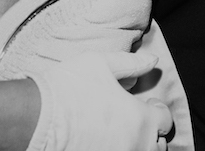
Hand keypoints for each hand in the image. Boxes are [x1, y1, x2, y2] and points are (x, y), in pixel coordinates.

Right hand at [27, 50, 173, 150]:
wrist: (39, 116)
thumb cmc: (69, 87)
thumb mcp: (102, 64)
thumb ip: (132, 64)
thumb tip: (153, 62)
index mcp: (141, 119)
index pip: (166, 121)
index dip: (157, 110)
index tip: (146, 104)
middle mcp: (136, 146)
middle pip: (159, 146)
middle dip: (152, 133)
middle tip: (135, 121)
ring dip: (140, 146)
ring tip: (123, 134)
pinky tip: (107, 142)